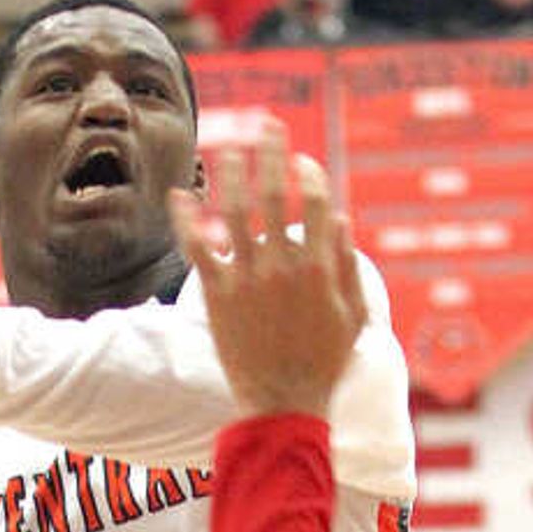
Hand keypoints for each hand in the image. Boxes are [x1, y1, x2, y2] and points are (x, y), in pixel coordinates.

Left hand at [170, 130, 366, 417]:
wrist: (284, 407)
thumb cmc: (323, 368)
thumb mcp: (354, 319)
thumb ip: (349, 268)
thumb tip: (342, 220)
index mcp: (321, 267)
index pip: (318, 202)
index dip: (310, 174)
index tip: (303, 161)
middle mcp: (284, 265)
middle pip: (275, 194)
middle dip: (271, 152)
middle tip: (265, 124)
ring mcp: (249, 279)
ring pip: (234, 211)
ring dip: (229, 173)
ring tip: (225, 147)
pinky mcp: (219, 296)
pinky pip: (198, 248)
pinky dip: (186, 219)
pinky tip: (178, 194)